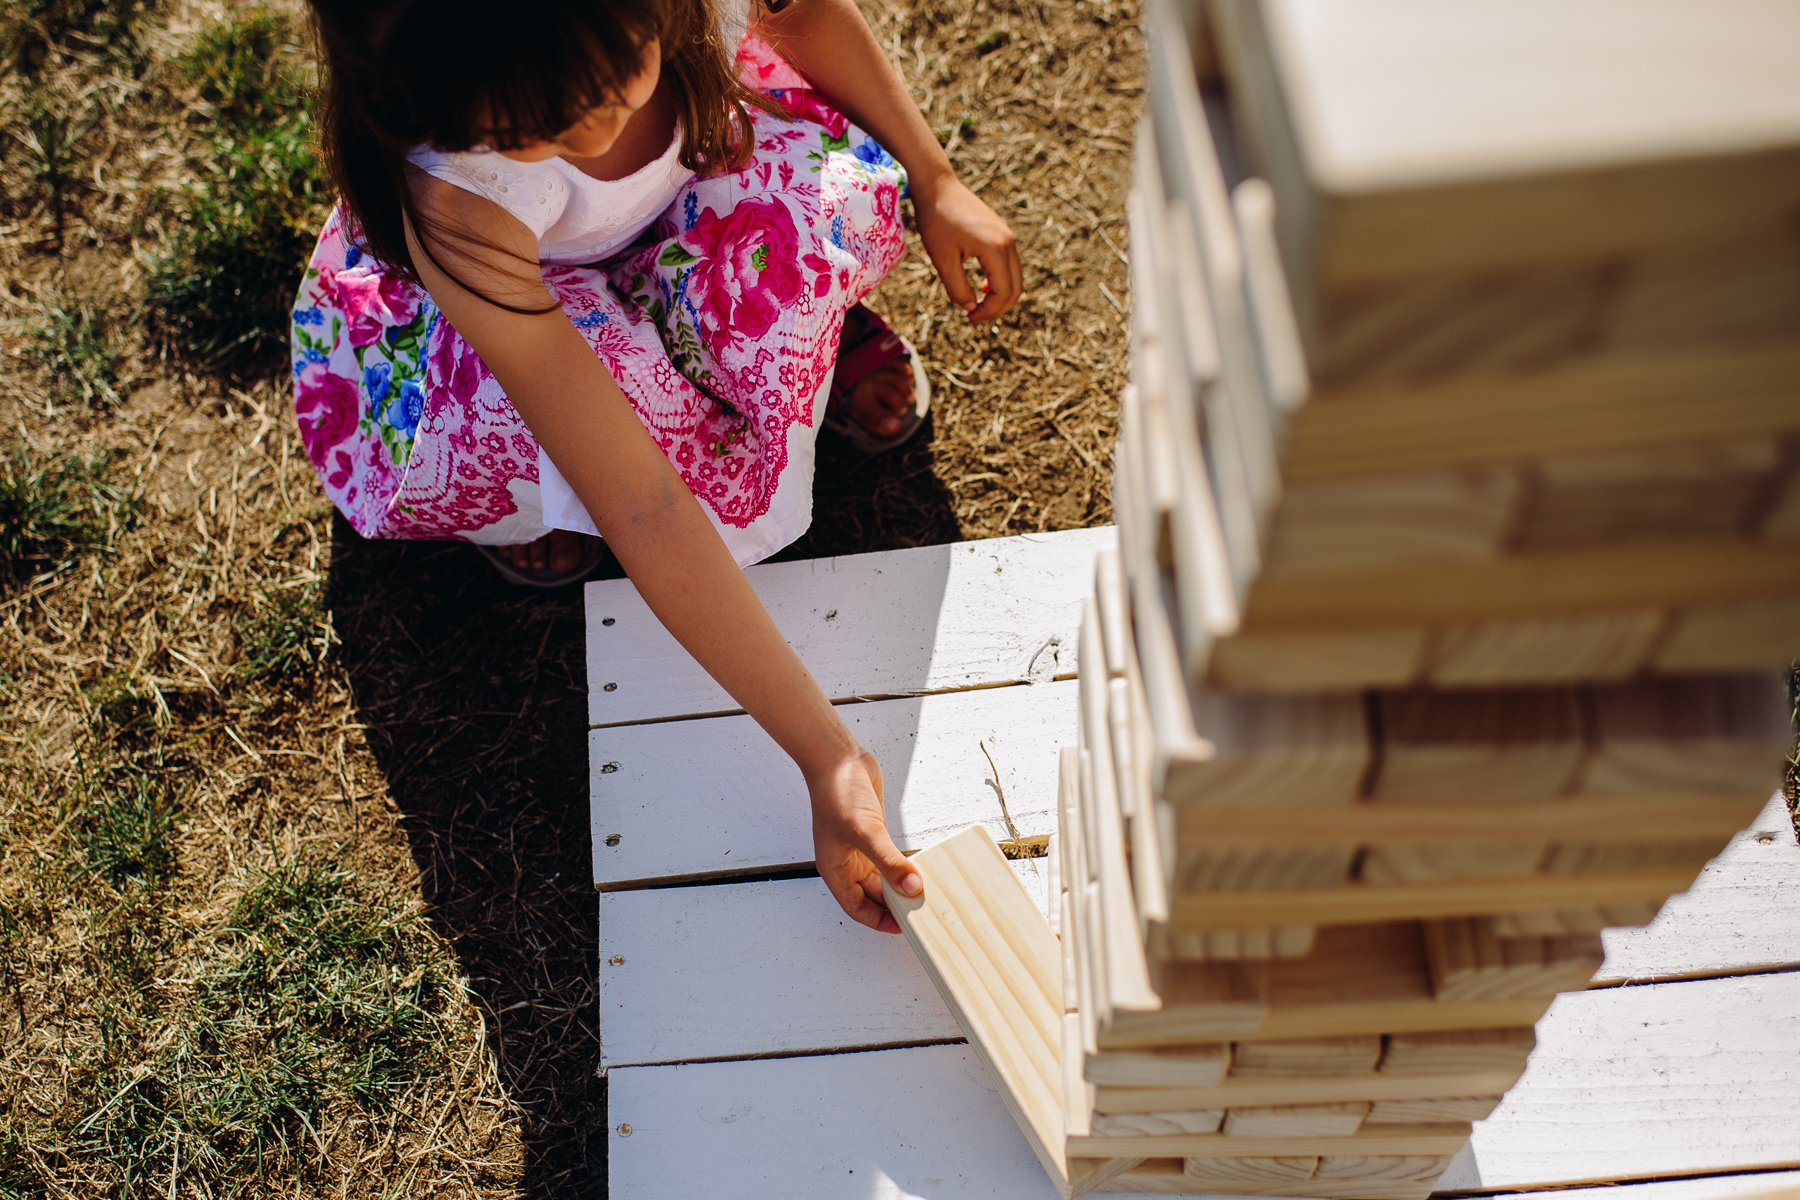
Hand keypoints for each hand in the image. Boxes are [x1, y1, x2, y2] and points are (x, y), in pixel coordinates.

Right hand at [809, 748, 922, 933]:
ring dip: (899, 886)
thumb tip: (912, 888)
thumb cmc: (837, 793)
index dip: (878, 920)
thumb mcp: (865, 832)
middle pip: (871, 896)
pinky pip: (889, 858)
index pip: (856, 907)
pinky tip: (920, 869)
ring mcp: (860, 848)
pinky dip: (902, 866)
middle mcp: (846, 862)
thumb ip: (889, 862)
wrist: (837, 758)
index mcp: (835, 869)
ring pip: (881, 878)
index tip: (904, 927)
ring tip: (924, 894)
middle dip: (892, 905)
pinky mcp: (873, 833)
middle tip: (920, 913)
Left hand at [913, 176, 1022, 323]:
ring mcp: (1008, 236)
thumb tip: (970, 308)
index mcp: (995, 249)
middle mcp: (1008, 243)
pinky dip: (1001, 281)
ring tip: (978, 306)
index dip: (988, 312)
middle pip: (1016, 288)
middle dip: (997, 308)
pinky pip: (1010, 265)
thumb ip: (957, 288)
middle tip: (974, 317)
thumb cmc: (936, 222)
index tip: (969, 318)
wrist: (938, 187)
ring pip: (1016, 277)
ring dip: (1000, 296)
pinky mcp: (1002, 233)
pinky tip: (982, 286)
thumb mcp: (943, 260)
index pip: (1003, 293)